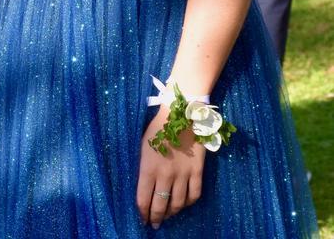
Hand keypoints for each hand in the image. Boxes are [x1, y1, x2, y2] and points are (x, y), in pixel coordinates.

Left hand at [136, 107, 204, 228]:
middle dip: (156, 218)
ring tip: (168, 216)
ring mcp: (183, 174)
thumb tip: (143, 186)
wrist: (181, 114)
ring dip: (171, 213)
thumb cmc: (158, 128)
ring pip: (177, 203)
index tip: (142, 219)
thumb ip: (143, 168)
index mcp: (148, 168)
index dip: (142, 213)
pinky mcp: (197, 171)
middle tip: (154, 224)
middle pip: (160, 206)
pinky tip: (184, 204)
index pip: (143, 199)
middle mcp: (165, 175)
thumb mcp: (143, 146)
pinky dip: (188, 203)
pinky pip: (194, 195)